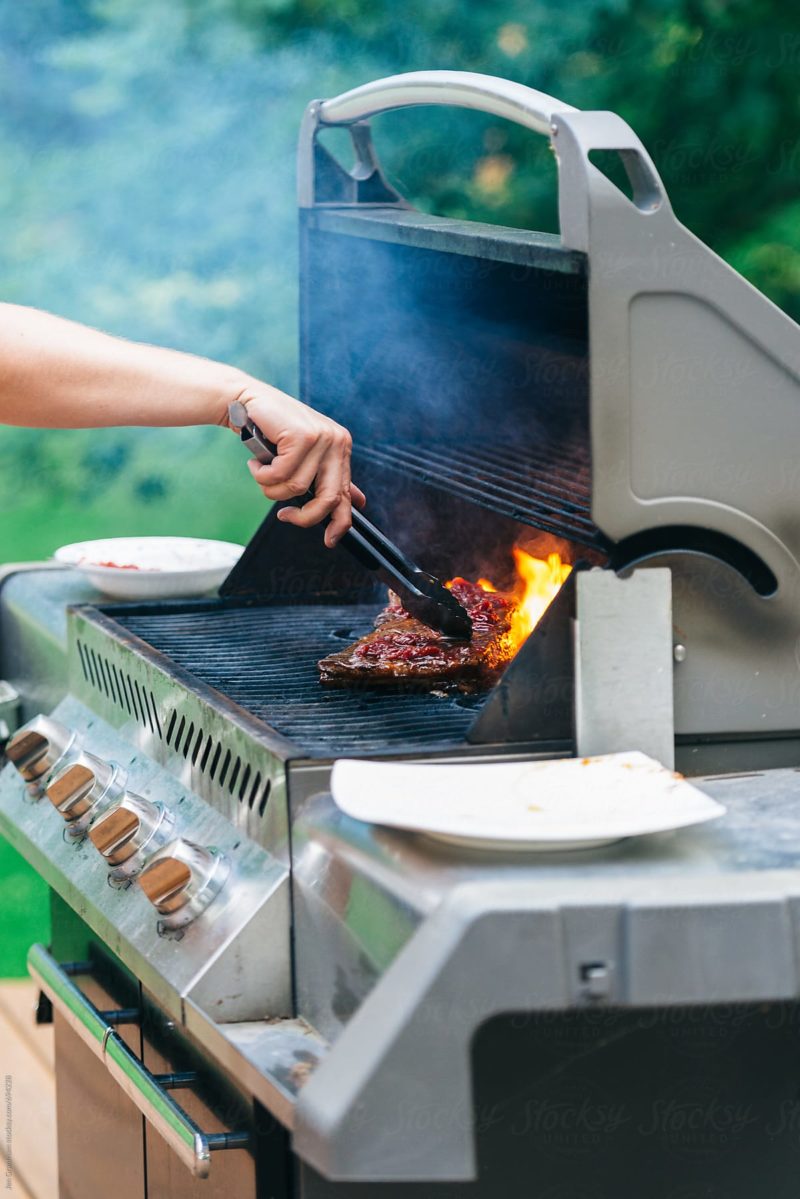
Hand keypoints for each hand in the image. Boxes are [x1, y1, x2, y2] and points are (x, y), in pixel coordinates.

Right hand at [229, 384, 365, 547]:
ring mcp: (321, 438)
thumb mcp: (305, 455)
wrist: (245, 402)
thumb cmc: (272, 431)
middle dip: (305, 516)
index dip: (339, 522)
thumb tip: (356, 503)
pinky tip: (256, 462)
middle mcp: (337, 441)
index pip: (346, 494)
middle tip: (285, 516)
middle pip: (328, 498)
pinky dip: (262, 474)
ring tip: (262, 472)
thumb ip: (327, 477)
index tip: (329, 540)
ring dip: (271, 488)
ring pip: (296, 488)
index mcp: (341, 448)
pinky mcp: (302, 436)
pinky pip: (280, 475)